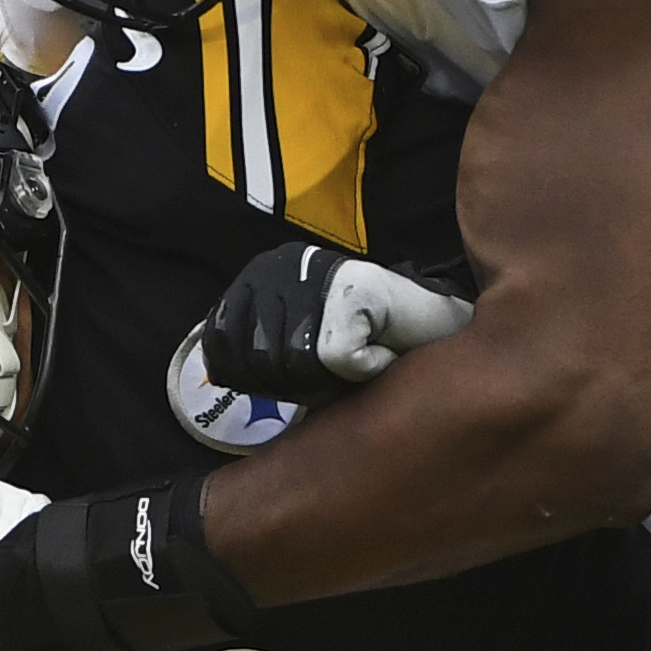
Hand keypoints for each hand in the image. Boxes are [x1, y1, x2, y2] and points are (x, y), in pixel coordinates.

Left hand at [202, 240, 474, 400]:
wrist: (435, 324)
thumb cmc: (365, 343)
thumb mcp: (294, 348)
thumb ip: (256, 355)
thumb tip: (215, 377)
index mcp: (260, 275)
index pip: (220, 344)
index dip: (253, 380)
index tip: (295, 381)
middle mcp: (281, 265)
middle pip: (258, 362)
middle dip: (296, 385)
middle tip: (338, 370)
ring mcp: (316, 274)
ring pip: (293, 364)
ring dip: (330, 380)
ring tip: (359, 358)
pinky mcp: (352, 291)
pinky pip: (335, 361)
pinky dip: (363, 370)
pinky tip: (381, 352)